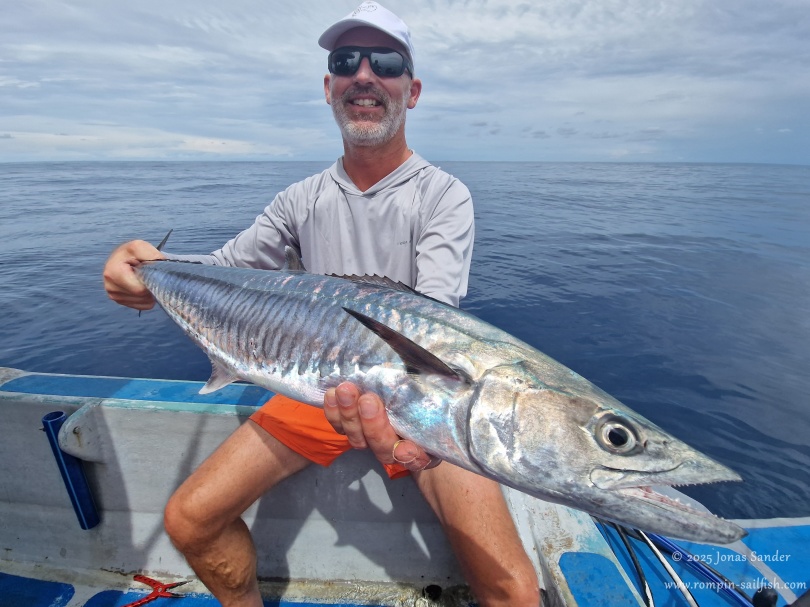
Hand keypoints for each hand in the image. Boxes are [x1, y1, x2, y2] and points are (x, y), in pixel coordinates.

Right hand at [102, 240, 164, 309]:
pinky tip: (142, 286)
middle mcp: (110, 287)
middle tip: (149, 274)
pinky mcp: (120, 301)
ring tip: (144, 279)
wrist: (124, 258)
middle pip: (141, 296)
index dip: (151, 281)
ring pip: (144, 302)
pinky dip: (147, 298)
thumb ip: (151, 254)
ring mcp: (114, 296)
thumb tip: (162, 266)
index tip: (151, 271)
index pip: (139, 289)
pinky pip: (142, 306)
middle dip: (150, 286)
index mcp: (113, 273)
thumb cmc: (131, 252)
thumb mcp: (140, 246)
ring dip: (149, 292)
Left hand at [324, 382, 440, 472]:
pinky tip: (332, 393)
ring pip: (358, 438)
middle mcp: (397, 450)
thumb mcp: (438, 393)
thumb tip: (442, 372)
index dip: (411, 456)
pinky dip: (333, 411)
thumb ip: (438, 388)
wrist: (407, 391)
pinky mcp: (353, 428)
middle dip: (374, 426)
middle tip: (369, 401)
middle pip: (383, 448)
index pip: (418, 458)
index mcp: (424, 446)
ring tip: (346, 390)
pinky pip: (340, 426)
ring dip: (350, 415)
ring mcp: (372, 440)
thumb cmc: (428, 394)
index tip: (406, 448)